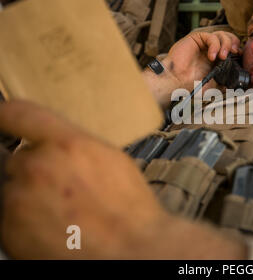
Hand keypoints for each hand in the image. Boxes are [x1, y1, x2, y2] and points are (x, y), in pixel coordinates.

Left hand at [0, 100, 246, 258]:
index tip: (1, 117)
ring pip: (11, 186)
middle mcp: (36, 165)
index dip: (5, 113)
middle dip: (33, 167)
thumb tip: (55, 142)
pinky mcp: (7, 229)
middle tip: (57, 185)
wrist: (129, 250)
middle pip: (17, 156)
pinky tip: (50, 226)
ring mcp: (17, 199)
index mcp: (67, 144)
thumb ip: (76, 144)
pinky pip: (7, 214)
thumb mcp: (111, 159)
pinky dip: (22, 218)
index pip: (18, 113)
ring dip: (27, 193)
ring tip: (56, 210)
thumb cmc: (129, 206)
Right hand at [164, 31, 240, 90]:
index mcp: (216, 58)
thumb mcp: (214, 85)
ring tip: (222, 57)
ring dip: (226, 44)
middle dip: (234, 42)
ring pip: (221, 34)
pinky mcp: (196, 38)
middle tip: (234, 53)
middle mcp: (210, 48)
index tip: (238, 56)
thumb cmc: (191, 85)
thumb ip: (224, 82)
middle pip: (228, 36)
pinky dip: (215, 45)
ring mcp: (203, 43)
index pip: (230, 46)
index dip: (236, 48)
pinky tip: (212, 56)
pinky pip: (210, 36)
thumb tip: (236, 84)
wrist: (177, 82)